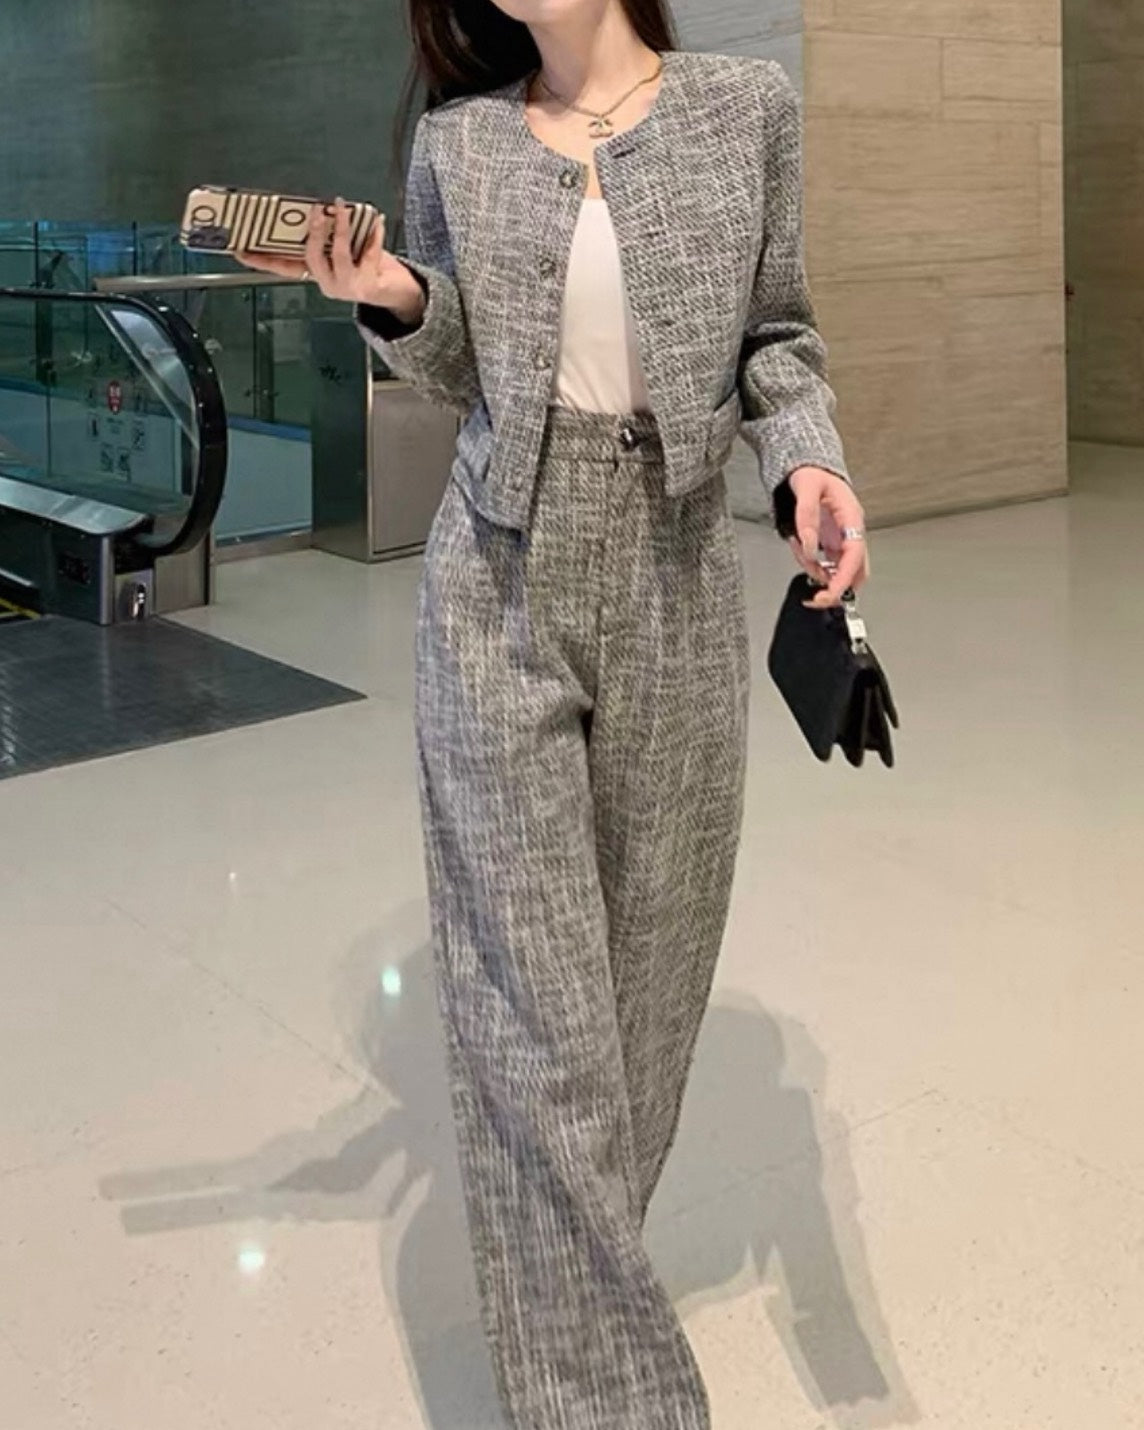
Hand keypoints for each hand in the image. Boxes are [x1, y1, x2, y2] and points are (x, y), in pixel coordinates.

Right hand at [234, 200, 425, 323]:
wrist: (399, 294)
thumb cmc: (369, 267)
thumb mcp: (343, 251)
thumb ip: (328, 237)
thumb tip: (316, 211)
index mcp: (318, 275)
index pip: (284, 268)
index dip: (262, 260)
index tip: (241, 251)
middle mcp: (329, 284)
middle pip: (311, 257)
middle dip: (312, 232)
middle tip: (314, 212)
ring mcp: (348, 287)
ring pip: (338, 255)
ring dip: (339, 228)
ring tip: (341, 209)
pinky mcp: (368, 285)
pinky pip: (368, 252)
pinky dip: (373, 233)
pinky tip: (376, 220)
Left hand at [785, 466, 869, 608]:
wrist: (809, 468)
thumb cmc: (812, 474)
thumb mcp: (807, 488)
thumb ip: (806, 518)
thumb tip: (811, 548)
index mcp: (851, 517)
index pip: (855, 555)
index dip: (844, 578)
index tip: (830, 594)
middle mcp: (850, 532)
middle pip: (855, 571)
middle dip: (836, 588)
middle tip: (814, 598)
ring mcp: (842, 539)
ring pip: (839, 571)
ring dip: (818, 573)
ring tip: (798, 547)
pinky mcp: (832, 543)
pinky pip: (825, 563)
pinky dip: (812, 565)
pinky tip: (800, 547)